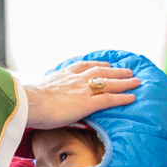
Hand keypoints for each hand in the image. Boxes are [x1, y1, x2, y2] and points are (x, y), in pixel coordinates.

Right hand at [23, 59, 139, 129]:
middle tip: (127, 70)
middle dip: (115, 70)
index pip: (84, 66)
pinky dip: (122, 97)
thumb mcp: (40, 89)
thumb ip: (48, 92)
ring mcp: (83, 89)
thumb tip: (45, 98)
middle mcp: (76, 78)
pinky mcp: (88, 103)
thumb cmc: (30, 100)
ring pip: (109, 83)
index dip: (97, 64)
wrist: (31, 103)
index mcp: (64, 74)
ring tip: (136, 81)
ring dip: (124, 81)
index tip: (105, 64)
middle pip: (101, 71)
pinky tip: (132, 97)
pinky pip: (109, 99)